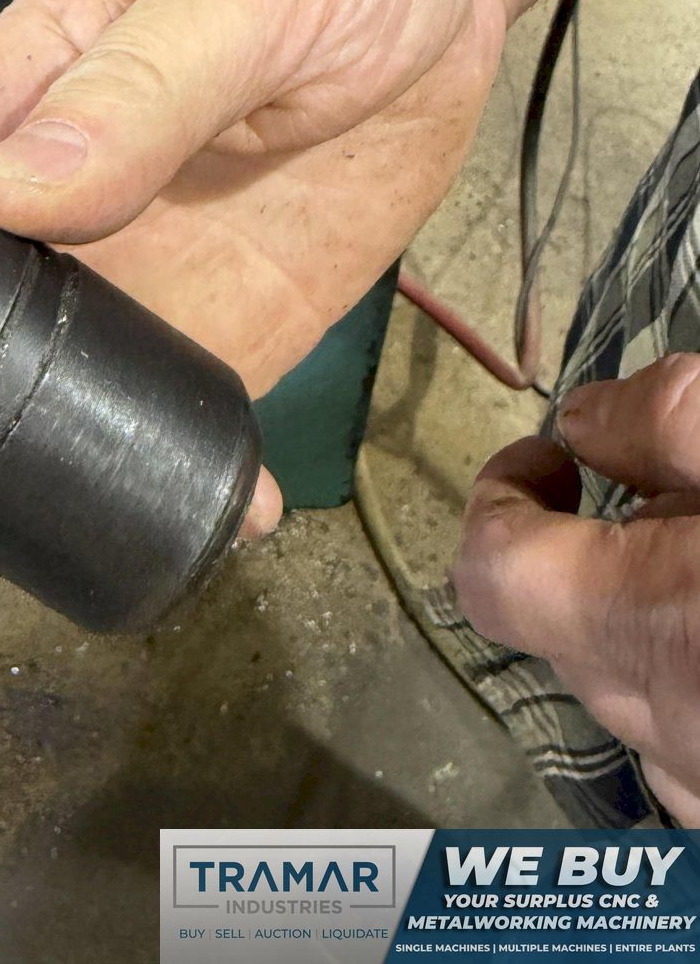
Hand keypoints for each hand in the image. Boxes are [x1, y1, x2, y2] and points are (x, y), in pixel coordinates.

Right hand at [0, 0, 507, 613]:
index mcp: (14, 95)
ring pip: (30, 395)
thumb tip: (13, 196)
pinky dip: (178, 485)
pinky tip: (204, 528)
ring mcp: (138, 269)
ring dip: (2, 488)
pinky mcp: (232, 316)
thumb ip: (133, 88)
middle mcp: (53, 198)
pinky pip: (178, 413)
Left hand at [452, 353, 699, 822]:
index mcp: (644, 628)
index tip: (550, 462)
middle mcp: (665, 734)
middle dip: (596, 551)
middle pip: (563, 626)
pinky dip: (696, 685)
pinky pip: (690, 748)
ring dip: (654, 625)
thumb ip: (665, 420)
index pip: (490, 570)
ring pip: (633, 695)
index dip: (502, 499)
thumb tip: (580, 420)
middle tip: (680, 504)